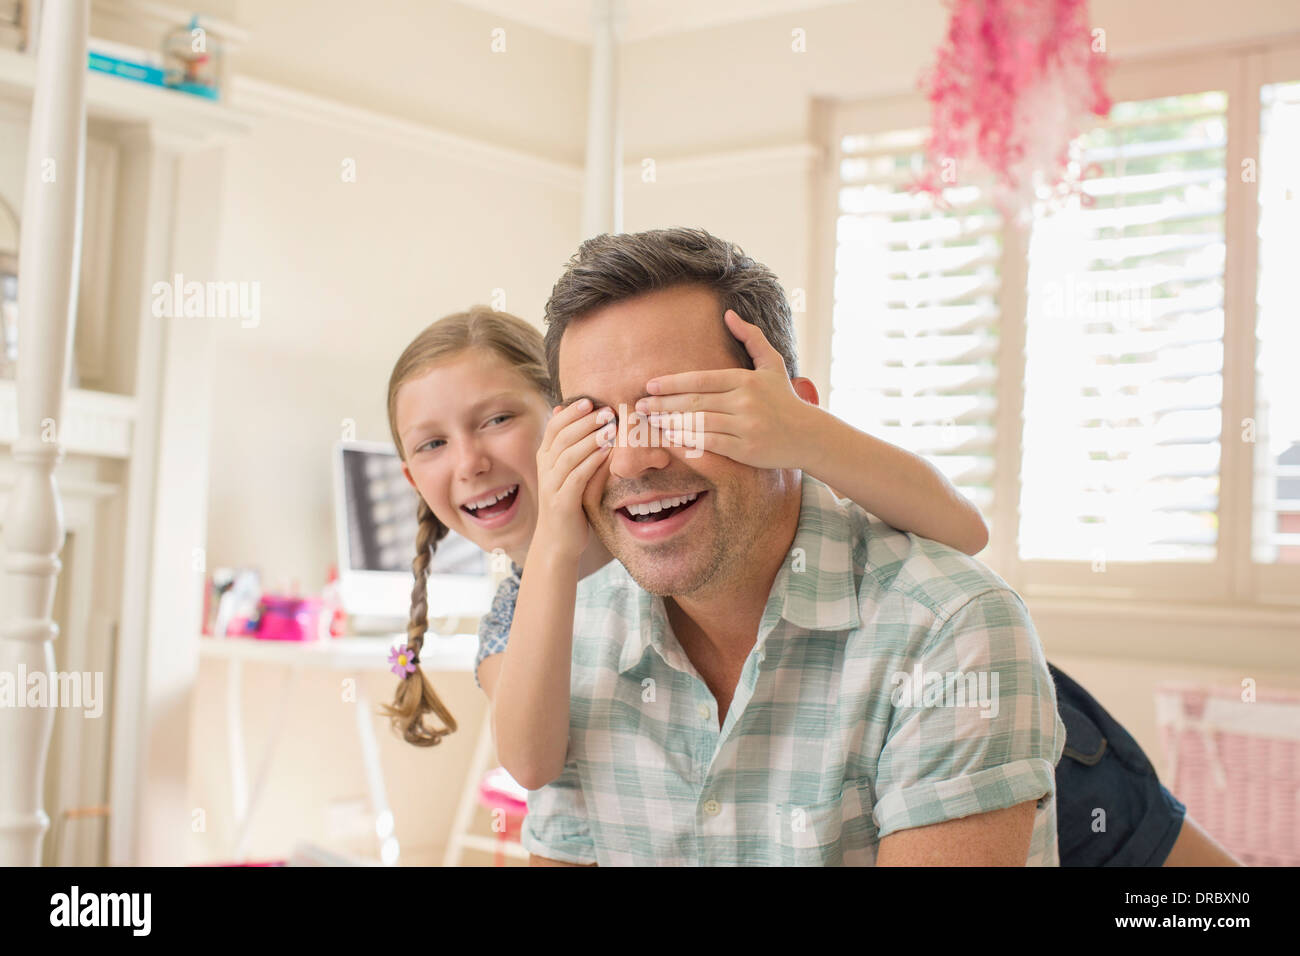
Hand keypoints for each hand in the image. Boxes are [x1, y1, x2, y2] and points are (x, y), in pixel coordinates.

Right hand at [533, 398, 614, 559]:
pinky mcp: (562, 502)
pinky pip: (576, 477)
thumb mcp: (568, 471)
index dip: (571, 413)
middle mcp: (545, 469)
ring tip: (610, 428)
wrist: (557, 542)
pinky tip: (606, 452)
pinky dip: (591, 462)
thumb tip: (570, 414)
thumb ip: (571, 446)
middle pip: (562, 437)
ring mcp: (551, 486)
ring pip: (568, 455)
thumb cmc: (568, 502)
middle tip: (607, 411)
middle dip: (585, 422)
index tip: (591, 402)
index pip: (554, 427)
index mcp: (545, 458)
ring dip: (590, 439)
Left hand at [635, 308, 814, 469]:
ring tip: (651, 420)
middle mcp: (745, 402)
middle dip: (664, 404)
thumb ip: (751, 338)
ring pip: (699, 423)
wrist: (809, 435)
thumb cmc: (785, 398)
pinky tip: (672, 437)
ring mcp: (745, 427)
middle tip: (640, 406)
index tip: (650, 385)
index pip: (701, 380)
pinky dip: (689, 440)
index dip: (673, 383)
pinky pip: (711, 443)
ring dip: (671, 422)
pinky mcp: (746, 450)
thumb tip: (728, 314)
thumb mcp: (772, 364)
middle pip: (695, 402)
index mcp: (747, 380)